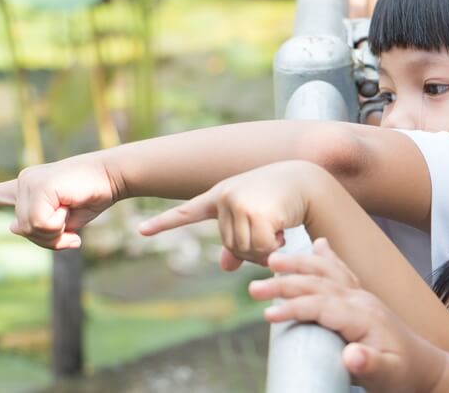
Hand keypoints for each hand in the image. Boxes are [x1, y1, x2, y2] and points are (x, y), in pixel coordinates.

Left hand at [0, 153, 121, 248]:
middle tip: (70, 235)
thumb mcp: (64, 222)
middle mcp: (23, 182)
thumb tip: (11, 226)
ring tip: (71, 217)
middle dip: (46, 239)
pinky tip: (69, 211)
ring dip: (53, 232)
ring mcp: (29, 182)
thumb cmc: (92, 196)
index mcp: (28, 189)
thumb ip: (39, 228)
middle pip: (20, 229)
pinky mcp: (39, 185)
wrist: (113, 176)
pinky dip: (57, 225)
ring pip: (28, 228)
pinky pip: (39, 221)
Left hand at [139, 161, 322, 269]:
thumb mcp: (255, 217)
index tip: (141, 231)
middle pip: (229, 245)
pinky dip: (273, 246)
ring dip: (264, 248)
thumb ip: (238, 242)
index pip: (187, 212)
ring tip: (278, 230)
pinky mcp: (255, 211)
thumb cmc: (281, 198)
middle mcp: (224, 198)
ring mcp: (237, 203)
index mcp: (220, 196)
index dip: (164, 224)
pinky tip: (283, 230)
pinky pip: (259, 247)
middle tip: (271, 235)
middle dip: (252, 249)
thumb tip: (224, 266)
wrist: (306, 182)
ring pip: (243, 249)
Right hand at [250, 238, 448, 392]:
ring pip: (326, 272)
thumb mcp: (387, 375)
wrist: (426, 368)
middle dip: (284, 283)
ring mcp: (362, 295)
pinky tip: (318, 244)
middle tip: (253, 288)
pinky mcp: (362, 298)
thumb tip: (351, 355)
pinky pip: (341, 271)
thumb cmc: (402, 375)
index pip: (322, 305)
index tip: (267, 315)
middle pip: (317, 284)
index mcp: (363, 316)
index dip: (294, 308)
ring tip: (272, 259)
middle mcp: (361, 299)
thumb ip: (369, 365)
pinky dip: (327, 257)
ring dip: (298, 264)